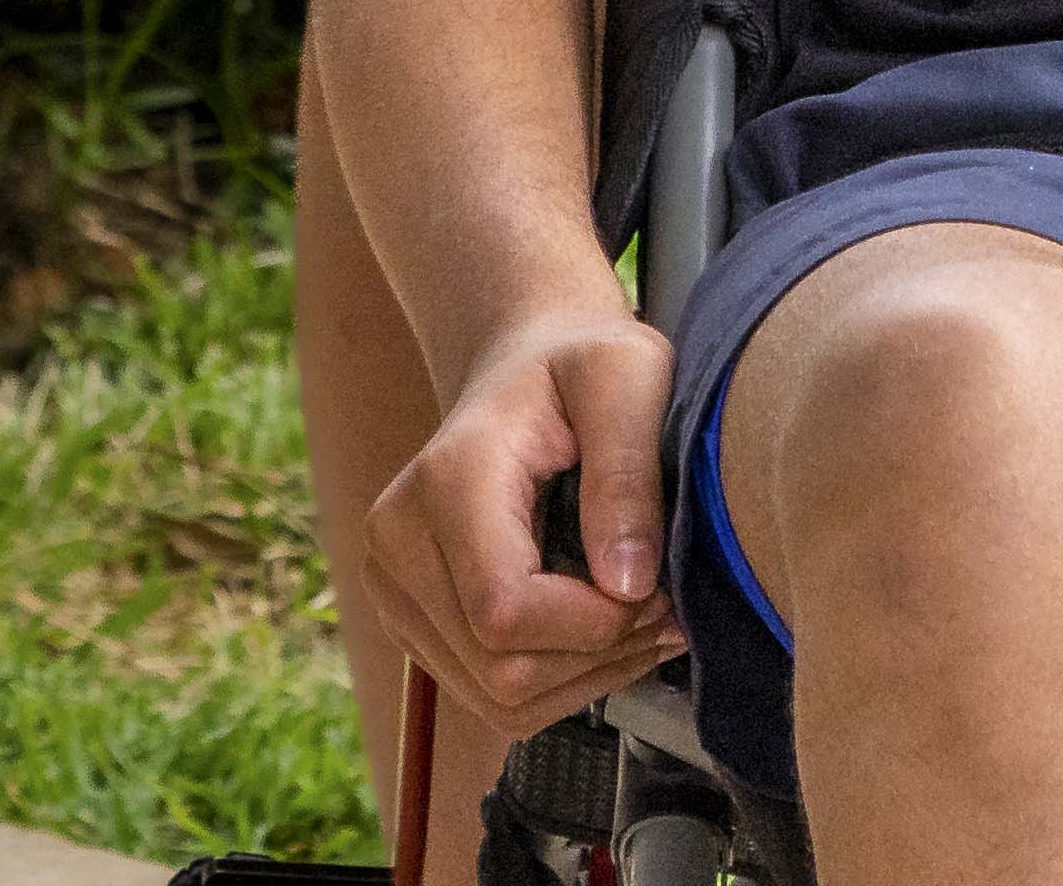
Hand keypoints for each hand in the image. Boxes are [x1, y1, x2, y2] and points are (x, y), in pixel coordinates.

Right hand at [360, 299, 687, 728]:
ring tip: (644, 620)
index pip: (505, 612)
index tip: (660, 587)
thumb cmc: (584, 364)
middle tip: (667, 607)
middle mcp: (397, 545)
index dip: (595, 625)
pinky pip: (489, 695)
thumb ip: (629, 472)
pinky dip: (560, 682)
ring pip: (496, 698)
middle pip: (500, 670)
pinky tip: (605, 633)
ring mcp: (395, 591)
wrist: (526, 367)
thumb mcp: (629, 376)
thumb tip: (628, 586)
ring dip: (586, 678)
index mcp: (444, 482)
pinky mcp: (414, 622)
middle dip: (600, 656)